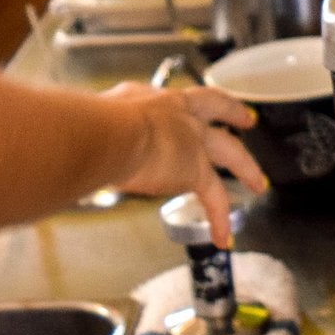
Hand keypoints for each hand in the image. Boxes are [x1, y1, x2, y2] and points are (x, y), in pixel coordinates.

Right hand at [100, 81, 265, 242]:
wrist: (109, 134)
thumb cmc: (90, 127)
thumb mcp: (91, 121)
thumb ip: (94, 134)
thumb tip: (78, 146)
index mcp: (144, 98)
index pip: (164, 100)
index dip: (172, 105)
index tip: (180, 106)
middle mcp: (174, 112)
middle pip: (213, 107)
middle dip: (231, 111)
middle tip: (246, 118)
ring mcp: (191, 138)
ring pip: (230, 151)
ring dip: (246, 167)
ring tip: (256, 181)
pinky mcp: (196, 169)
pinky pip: (215, 198)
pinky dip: (219, 218)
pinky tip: (222, 235)